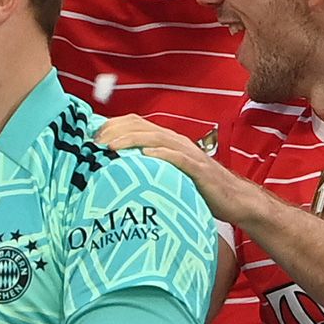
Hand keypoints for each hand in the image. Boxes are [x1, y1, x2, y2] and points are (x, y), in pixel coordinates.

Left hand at [96, 114, 262, 223]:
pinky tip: (145, 156)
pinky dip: (162, 155)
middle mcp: (176, 142)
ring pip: (157, 139)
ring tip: (111, 146)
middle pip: (142, 127)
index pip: (135, 123)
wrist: (233, 199)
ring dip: (132, 140)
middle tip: (94, 141)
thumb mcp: (165, 173)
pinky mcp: (199, 170)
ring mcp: (189, 154)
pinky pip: (180, 159)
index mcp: (166, 140)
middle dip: (115, 131)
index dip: (112, 126)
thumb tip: (110, 169)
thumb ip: (143, 166)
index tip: (90, 136)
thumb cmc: (195, 188)